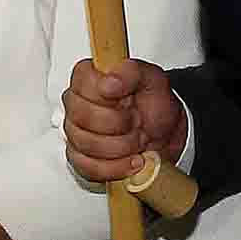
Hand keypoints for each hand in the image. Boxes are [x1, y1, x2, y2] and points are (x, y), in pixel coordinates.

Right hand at [65, 58, 183, 184]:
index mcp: (89, 78)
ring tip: (138, 139)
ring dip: (121, 146)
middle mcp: (76, 104)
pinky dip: (115, 167)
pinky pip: (88, 167)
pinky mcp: (79, 159)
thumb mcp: (153, 79)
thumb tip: (109, 82)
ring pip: (86, 144)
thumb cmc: (155, 105)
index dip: (108, 97)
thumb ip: (132, 72)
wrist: (166, 134)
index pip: (82, 84)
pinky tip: (131, 160)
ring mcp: (75, 132)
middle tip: (137, 121)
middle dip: (119, 124)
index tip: (128, 99)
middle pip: (82, 116)